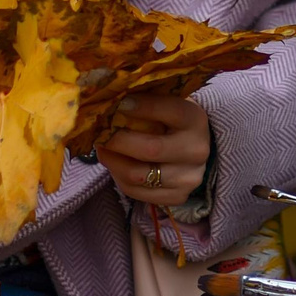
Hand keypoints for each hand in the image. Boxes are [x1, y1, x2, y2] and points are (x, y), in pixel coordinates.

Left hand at [96, 94, 210, 208]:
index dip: (143, 106)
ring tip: (102, 148)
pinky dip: (118, 176)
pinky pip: (135, 191)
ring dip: (112, 160)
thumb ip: (146, 99)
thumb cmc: (172, 121)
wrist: (194, 150)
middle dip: (118, 140)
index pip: (171, 111)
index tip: (118, 103)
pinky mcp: (176, 197)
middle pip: (150, 149)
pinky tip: (114, 163)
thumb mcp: (168, 104)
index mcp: (195, 120)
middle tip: (99, 131)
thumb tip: (111, 97)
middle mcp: (196, 151)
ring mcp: (187, 178)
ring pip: (137, 175)